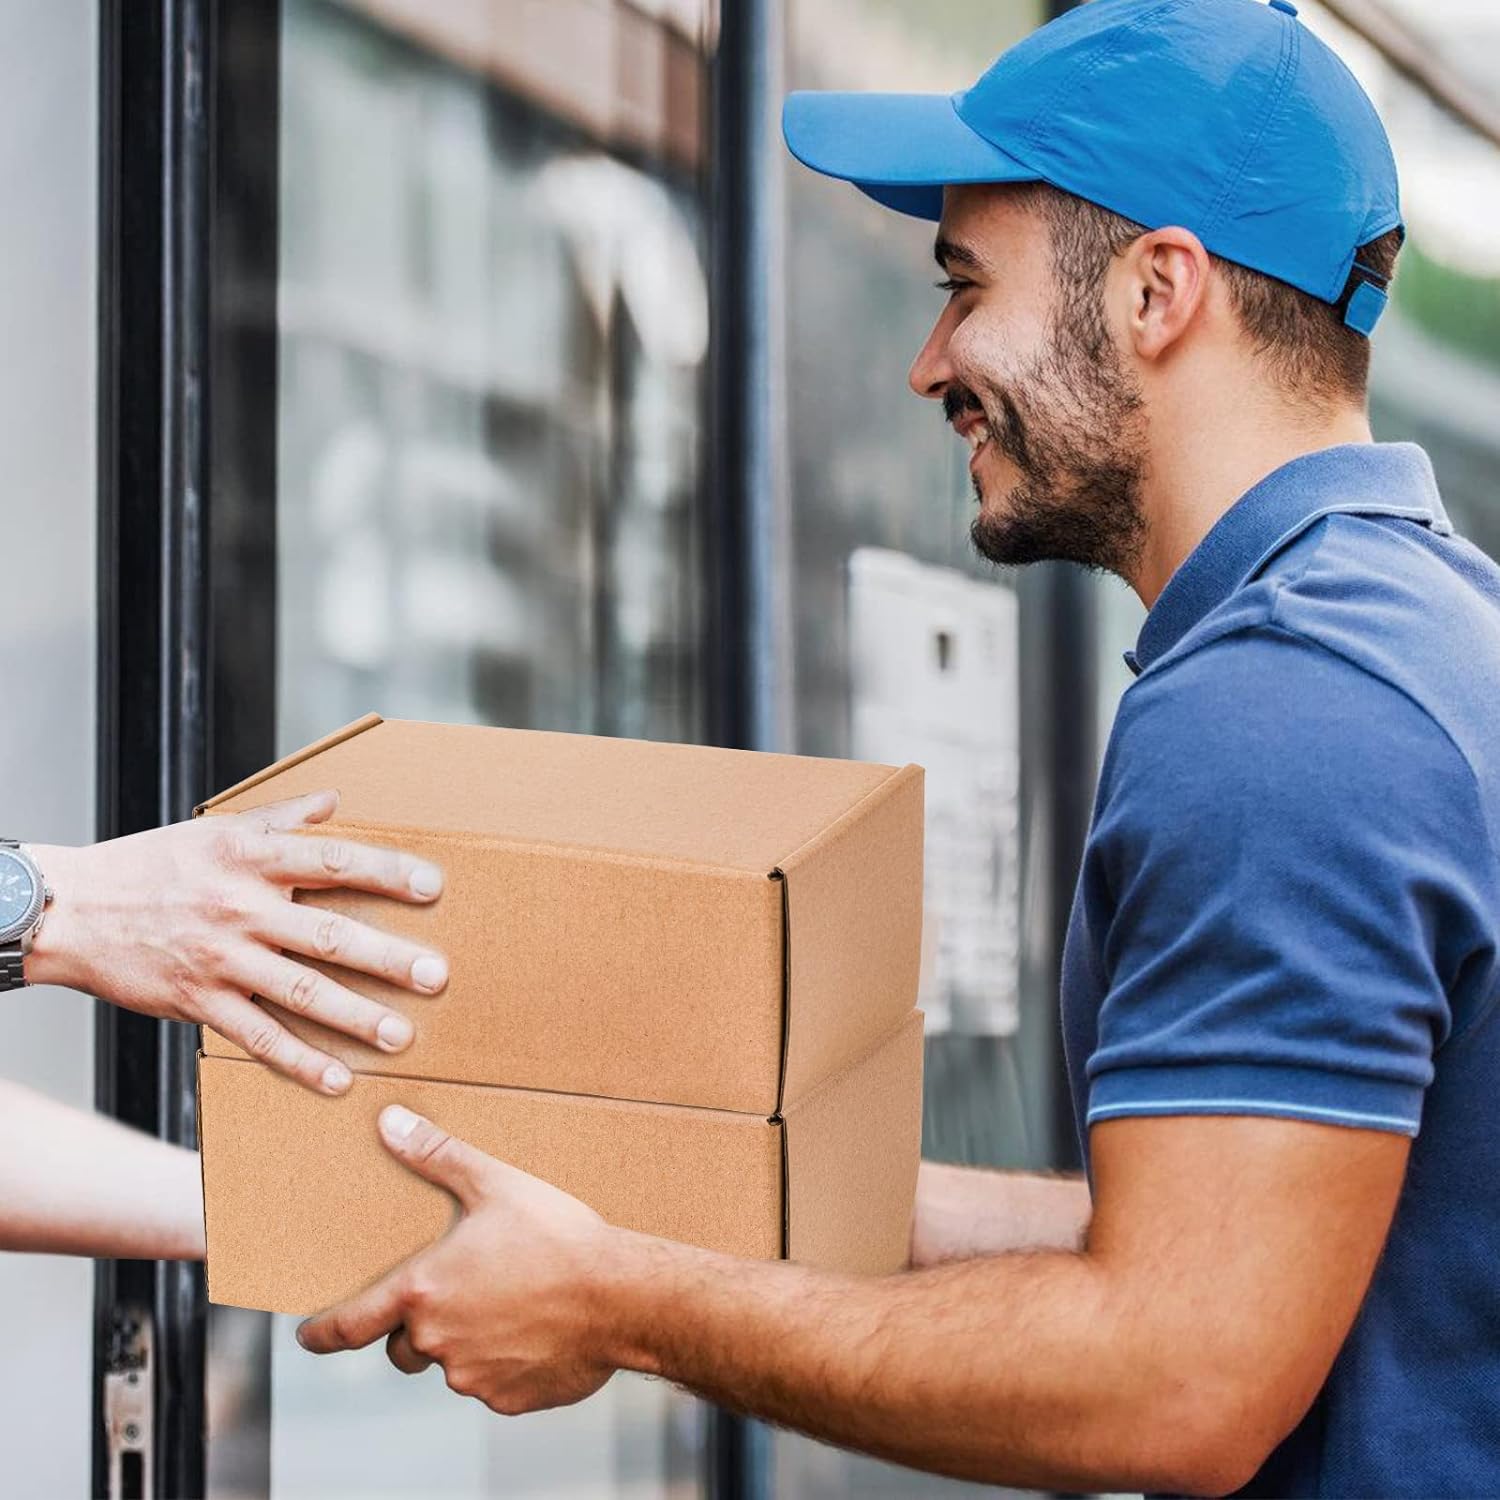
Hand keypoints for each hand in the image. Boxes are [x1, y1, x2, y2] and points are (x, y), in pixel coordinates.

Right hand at [27, 789, 448, 1094]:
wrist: (72, 909)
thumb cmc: (151, 864)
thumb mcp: (217, 830)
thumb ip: (281, 817)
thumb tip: (334, 800)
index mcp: (251, 858)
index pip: (333, 860)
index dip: (387, 871)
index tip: (433, 887)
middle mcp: (241, 907)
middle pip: (329, 934)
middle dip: (388, 957)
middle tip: (436, 976)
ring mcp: (221, 959)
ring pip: (300, 991)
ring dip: (355, 1016)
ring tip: (400, 1034)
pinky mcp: (197, 1001)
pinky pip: (256, 1036)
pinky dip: (298, 1060)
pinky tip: (336, 1078)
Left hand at [296, 1106, 619, 1413]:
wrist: (620, 1296)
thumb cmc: (558, 1238)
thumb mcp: (496, 1184)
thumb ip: (437, 1156)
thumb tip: (391, 1124)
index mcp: (424, 1290)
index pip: (350, 1325)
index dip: (323, 1332)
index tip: (309, 1335)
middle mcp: (438, 1340)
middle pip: (405, 1345)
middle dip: (420, 1324)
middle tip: (461, 1291)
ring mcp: (472, 1375)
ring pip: (452, 1363)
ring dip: (468, 1340)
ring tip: (513, 1303)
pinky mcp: (508, 1399)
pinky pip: (493, 1383)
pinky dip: (506, 1361)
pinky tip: (537, 1329)